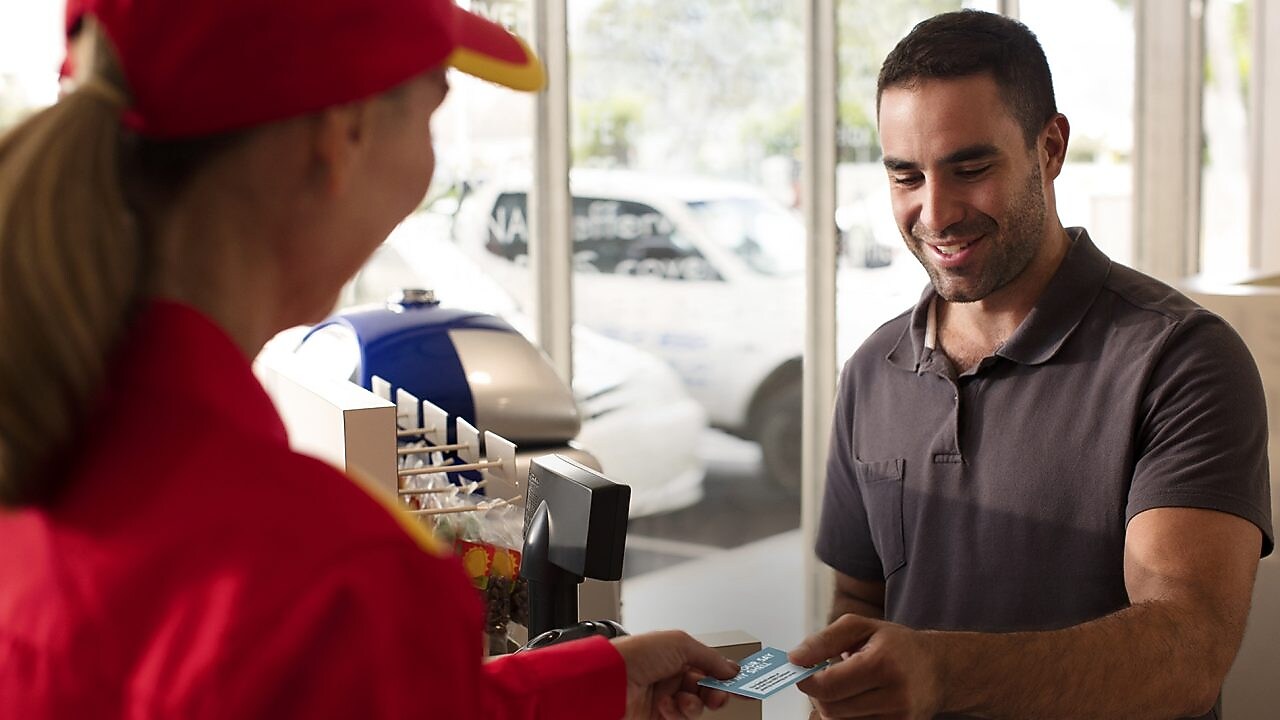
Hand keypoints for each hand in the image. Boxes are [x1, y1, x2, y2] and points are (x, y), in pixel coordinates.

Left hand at [612, 630, 739, 718]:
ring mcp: (662, 696)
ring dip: (694, 704)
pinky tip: (666, 706)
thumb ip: (710, 657)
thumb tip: (731, 668)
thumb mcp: (680, 644)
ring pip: (694, 706)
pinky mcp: (656, 716)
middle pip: (704, 688)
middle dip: (715, 693)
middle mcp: (668, 674)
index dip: (725, 673)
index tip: (744, 682)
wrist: (608, 682)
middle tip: (719, 695)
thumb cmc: (634, 654)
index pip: (708, 664)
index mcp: (674, 653)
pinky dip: (677, 713)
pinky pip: (679, 718)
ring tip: (684, 700)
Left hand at [789, 614, 941, 718]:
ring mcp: (899, 719)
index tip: (803, 673)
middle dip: (819, 695)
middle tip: (823, 679)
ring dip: (833, 707)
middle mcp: (895, 696)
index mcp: (883, 664)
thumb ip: (823, 640)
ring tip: (845, 688)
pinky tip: (855, 700)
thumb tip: (794, 658)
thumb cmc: (896, 645)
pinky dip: (848, 717)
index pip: (828, 686)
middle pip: (832, 710)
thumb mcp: (860, 628)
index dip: (807, 681)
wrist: (939, 669)